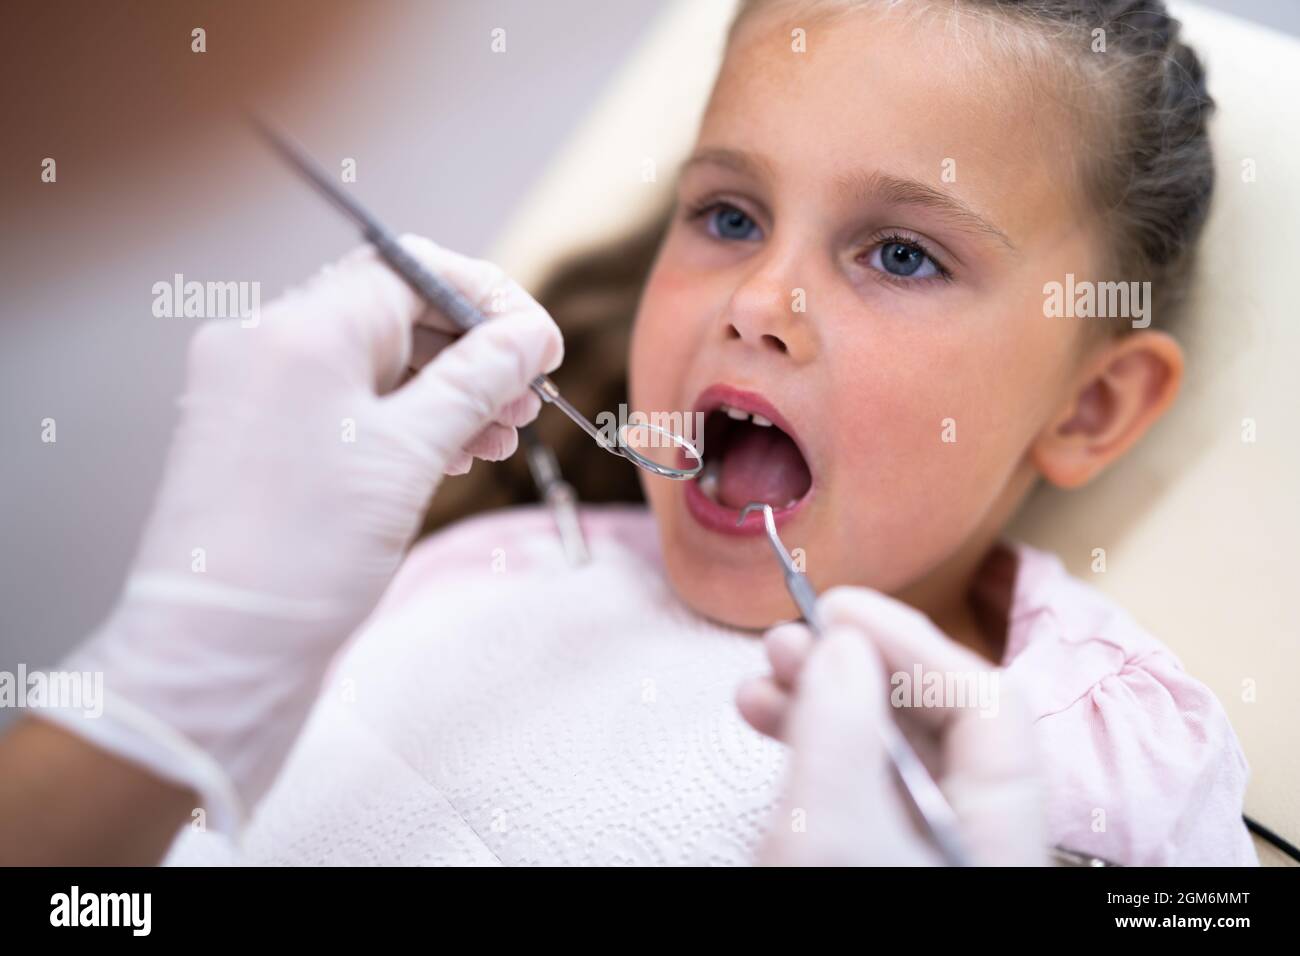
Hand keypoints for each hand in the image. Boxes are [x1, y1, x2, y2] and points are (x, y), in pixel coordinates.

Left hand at [39, 236, 561, 829]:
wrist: (218, 654)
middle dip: (472, 353)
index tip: (540, 346)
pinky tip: (453, 455)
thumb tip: (531, 334)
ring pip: (374, 363)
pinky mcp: (257, 435)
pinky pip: (346, 404)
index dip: (489, 301)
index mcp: (300, 328)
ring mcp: (256, 389)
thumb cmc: (305, 554)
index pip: (413, 270)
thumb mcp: (412, 454)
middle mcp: (266, 341)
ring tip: (500, 438)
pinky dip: (404, 420)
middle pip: (395, 313)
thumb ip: (478, 380)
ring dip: (446, 391)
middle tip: (527, 401)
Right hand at [739, 586, 1045, 865]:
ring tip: (763, 676)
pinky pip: (859, 781)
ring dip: (822, 697)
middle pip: (935, 718)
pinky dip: (813, 743)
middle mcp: (972, 831)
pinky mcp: (880, 856)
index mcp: (999, 830)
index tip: (837, 610)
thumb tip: (843, 643)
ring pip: (890, 748)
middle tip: (790, 638)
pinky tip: (765, 717)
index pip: (985, 702)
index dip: (911, 641)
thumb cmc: (834, 937)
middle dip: (856, 664)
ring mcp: (926, 846)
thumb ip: (841, 735)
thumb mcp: (831, 836)